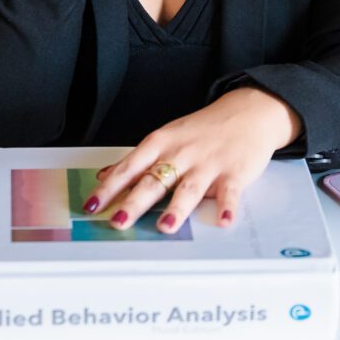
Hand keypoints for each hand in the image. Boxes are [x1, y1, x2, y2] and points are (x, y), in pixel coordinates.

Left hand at [81, 87, 303, 234]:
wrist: (247, 112)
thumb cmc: (203, 129)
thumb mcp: (166, 137)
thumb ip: (138, 160)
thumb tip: (105, 175)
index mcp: (162, 143)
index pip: (130, 167)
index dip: (110, 187)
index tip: (92, 204)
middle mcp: (181, 154)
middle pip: (155, 180)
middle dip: (136, 201)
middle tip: (119, 222)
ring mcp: (208, 163)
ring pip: (189, 188)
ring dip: (177, 208)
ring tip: (165, 227)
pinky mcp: (233, 172)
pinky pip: (229, 192)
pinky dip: (227, 207)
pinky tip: (223, 221)